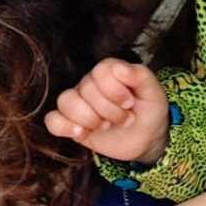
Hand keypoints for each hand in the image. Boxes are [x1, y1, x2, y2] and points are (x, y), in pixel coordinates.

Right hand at [44, 58, 168, 163]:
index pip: (100, 71)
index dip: (114, 89)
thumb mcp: (153, 92)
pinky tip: (82, 133)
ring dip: (89, 118)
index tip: (130, 103)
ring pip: (66, 101)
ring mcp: (78, 102)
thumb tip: (121, 68)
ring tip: (106, 126)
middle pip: (86, 89)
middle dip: (108, 110)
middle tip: (126, 119)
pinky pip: (52, 119)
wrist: (145, 137)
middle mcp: (91, 82)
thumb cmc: (149, 109)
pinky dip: (64, 127)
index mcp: (111, 70)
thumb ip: (140, 76)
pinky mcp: (69, 122)